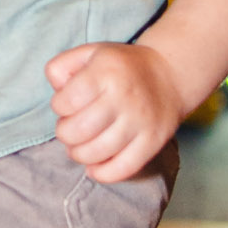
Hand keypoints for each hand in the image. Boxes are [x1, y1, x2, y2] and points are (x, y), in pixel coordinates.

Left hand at [46, 41, 181, 181]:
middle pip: (77, 131)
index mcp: (106, 72)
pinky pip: (122, 169)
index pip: (65, 102)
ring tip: (81, 145)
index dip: (59, 106)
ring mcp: (141, 121)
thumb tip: (58, 91)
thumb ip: (61, 66)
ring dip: (79, 154)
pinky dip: (102, 174)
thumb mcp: (89, 53)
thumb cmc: (120, 67)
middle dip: (65, 133)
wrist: (169, 74)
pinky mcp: (153, 142)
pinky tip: (94, 167)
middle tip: (72, 127)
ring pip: (96, 153)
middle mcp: (124, 97)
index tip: (67, 103)